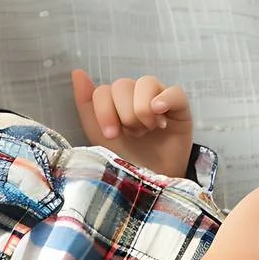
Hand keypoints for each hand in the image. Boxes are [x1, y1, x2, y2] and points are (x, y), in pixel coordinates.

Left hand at [70, 70, 194, 178]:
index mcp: (115, 102)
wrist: (151, 186)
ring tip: (148, 130)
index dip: (105, 111)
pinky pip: (174, 92)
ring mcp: (159, 99)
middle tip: (133, 134)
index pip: (104, 90)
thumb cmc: (127, 161)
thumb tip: (77, 73)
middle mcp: (136, 96)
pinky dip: (165, 100)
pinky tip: (160, 120)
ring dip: (142, 110)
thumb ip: (86, 104)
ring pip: (146, 83)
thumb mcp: (100, 136)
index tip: (111, 135)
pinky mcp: (180, 108)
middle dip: (124, 114)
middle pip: (123, 85)